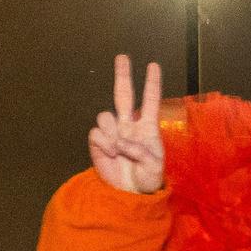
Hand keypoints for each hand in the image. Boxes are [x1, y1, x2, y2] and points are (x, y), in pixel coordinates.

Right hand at [90, 55, 166, 194]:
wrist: (129, 193)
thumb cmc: (147, 179)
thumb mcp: (154, 167)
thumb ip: (141, 152)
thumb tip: (120, 141)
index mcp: (147, 128)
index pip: (150, 101)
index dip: (152, 84)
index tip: (153, 65)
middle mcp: (129, 125)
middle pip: (123, 94)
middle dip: (123, 75)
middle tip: (123, 57)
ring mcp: (113, 132)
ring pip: (105, 115)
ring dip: (111, 130)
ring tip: (117, 149)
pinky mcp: (99, 142)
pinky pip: (97, 133)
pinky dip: (103, 143)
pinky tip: (110, 154)